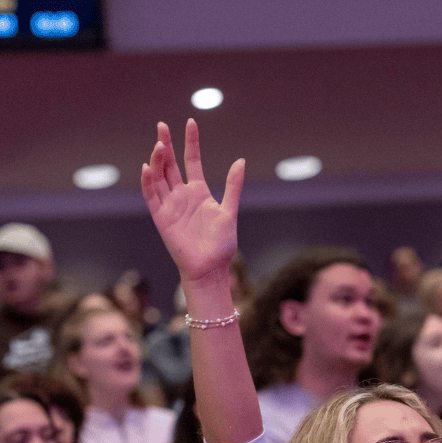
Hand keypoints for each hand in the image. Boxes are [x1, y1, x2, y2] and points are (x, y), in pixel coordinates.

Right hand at [141, 120, 244, 288]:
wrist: (210, 269)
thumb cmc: (222, 245)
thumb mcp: (229, 211)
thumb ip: (233, 186)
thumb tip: (241, 160)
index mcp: (199, 192)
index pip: (192, 161)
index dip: (191, 142)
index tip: (191, 122)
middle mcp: (182, 196)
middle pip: (171, 164)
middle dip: (166, 145)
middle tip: (162, 125)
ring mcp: (170, 205)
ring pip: (160, 177)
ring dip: (158, 160)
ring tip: (159, 143)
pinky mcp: (161, 218)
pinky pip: (152, 196)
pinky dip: (148, 182)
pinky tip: (148, 167)